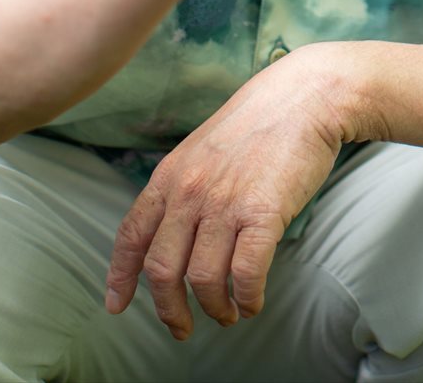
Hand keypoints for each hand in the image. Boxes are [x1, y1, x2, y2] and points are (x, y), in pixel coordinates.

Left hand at [105, 46, 360, 336]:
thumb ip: (184, 186)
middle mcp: (189, 192)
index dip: (121, 276)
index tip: (117, 305)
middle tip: (182, 327)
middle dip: (169, 310)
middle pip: (162, 270)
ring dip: (215, 308)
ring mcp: (224, 203)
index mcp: (169, 176)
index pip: (132, 236)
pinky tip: (253, 302)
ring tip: (229, 313)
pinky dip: (247, 298)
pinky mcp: (263, 212)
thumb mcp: (203, 150)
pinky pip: (245, 273)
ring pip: (203, 279)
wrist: (305, 96)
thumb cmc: (260, 123)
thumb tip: (176, 232)